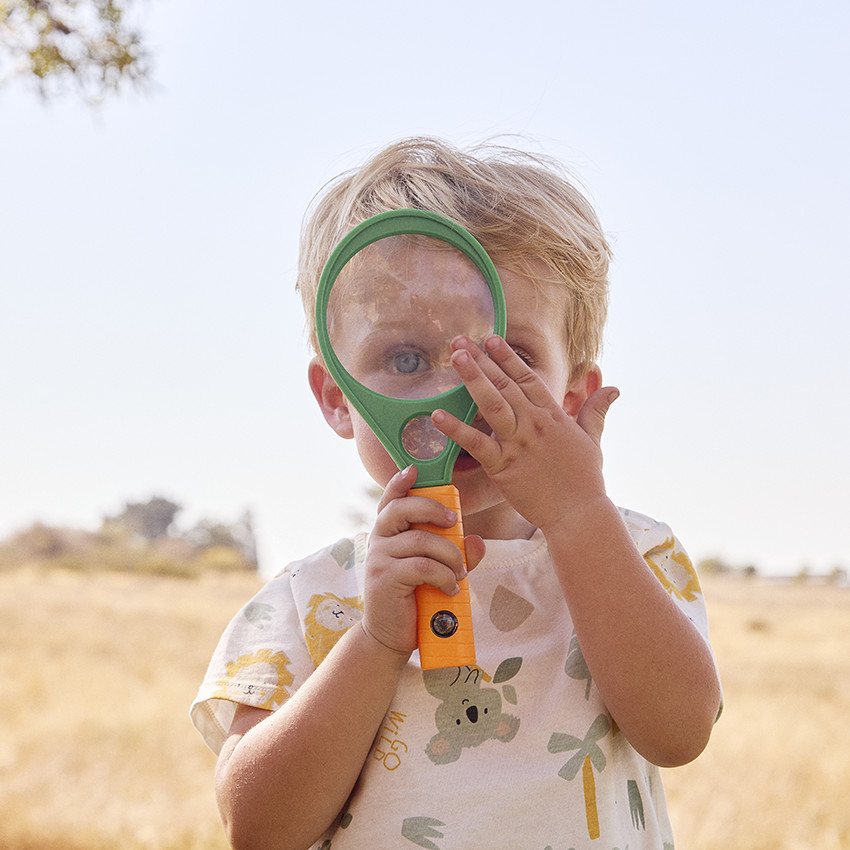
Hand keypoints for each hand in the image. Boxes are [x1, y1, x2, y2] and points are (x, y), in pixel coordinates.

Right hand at [362, 465, 484, 655]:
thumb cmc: (414, 599)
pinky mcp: (385, 579)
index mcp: (389, 532)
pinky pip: (422, 567)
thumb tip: (477, 541)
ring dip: (449, 556)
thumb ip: (456, 554)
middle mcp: (379, 540)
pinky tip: (451, 588)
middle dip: (433, 510)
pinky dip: (444, 576)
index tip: (414, 470)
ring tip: (460, 573)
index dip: (400, 482)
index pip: (390, 500)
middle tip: (455, 522)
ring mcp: (379, 559)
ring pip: (421, 541)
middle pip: (402, 509)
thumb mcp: (437, 572)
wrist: (390, 637)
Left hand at [432, 335, 618, 532]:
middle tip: (460, 340)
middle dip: (482, 360)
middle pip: (505, 384)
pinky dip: (456, 429)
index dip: (508, 357)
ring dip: (473, 378)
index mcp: (553, 415)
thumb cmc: (585, 480)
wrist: (579, 514)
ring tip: (455, 358)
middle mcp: (534, 424)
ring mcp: (518, 443)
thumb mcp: (593, 439)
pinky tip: (437, 415)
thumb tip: (613, 387)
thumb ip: (596, 410)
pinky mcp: (504, 466)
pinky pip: (476, 444)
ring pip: (492, 404)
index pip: (527, 378)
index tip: (491, 338)